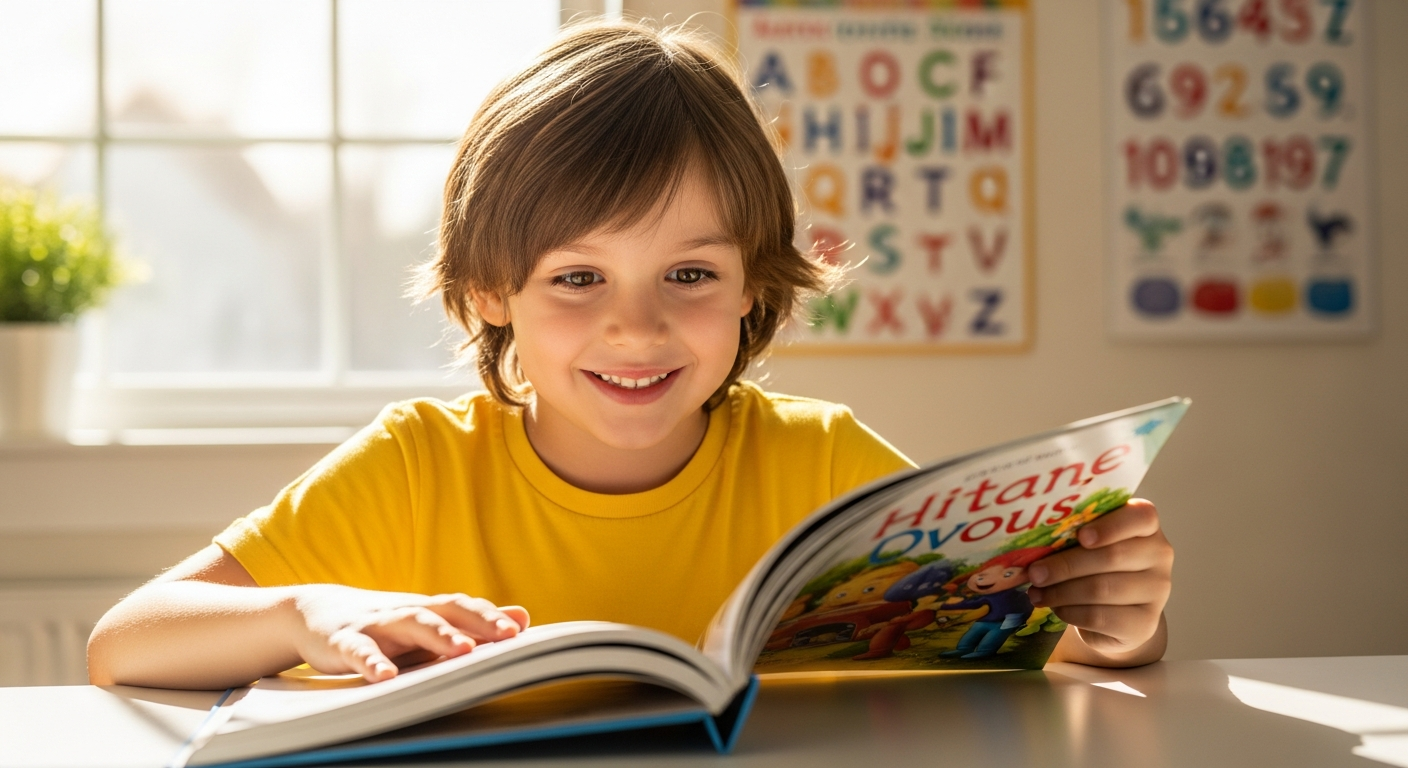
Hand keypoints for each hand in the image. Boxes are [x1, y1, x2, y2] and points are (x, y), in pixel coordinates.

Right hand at [290, 586, 530, 681]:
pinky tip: (386, 677)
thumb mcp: (426, 623)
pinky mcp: (342, 641)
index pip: (464, 607)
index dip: (491, 618)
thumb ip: (471, 624)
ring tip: (462, 650)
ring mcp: (374, 624)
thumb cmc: (382, 624)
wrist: (314, 611)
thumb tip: (522, 618)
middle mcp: (404, 612)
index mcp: (426, 609)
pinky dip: (373, 662)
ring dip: (438, 635)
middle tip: (505, 636)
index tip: (521, 632)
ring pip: (409, 623)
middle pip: (444, 611)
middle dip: (476, 623)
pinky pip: (360, 651)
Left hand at [1026, 499, 1171, 662]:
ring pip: (1102, 589)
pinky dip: (1071, 612)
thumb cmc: (1096, 566)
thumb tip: (1032, 547)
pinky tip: (1056, 608)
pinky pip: (1100, 617)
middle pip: (1111, 557)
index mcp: (1146, 526)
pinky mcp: (1146, 624)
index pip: (1140, 518)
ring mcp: (1157, 591)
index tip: (1081, 536)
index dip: (1110, 527)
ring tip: (1037, 593)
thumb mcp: (1088, 545)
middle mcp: (1160, 555)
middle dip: (1065, 566)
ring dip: (1061, 592)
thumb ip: (1072, 537)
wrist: (1116, 613)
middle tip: (1034, 573)